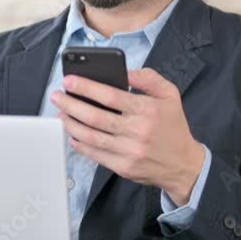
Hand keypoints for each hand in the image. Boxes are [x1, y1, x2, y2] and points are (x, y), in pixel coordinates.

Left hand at [50, 68, 206, 205]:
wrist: (183, 164)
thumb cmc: (173, 127)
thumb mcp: (170, 95)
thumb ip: (148, 78)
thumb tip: (125, 72)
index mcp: (147, 110)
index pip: (110, 96)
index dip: (86, 87)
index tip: (69, 81)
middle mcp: (136, 131)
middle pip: (95, 117)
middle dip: (70, 104)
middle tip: (57, 95)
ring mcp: (128, 151)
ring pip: (91, 137)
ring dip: (70, 124)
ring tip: (60, 113)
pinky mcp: (122, 167)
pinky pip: (95, 154)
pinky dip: (79, 144)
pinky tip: (72, 134)